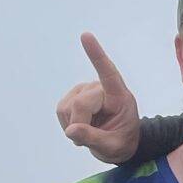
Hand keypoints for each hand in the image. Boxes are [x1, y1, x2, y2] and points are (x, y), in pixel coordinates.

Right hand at [56, 32, 140, 162]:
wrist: (118, 142)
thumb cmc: (122, 141)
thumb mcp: (113, 146)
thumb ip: (94, 138)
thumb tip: (70, 130)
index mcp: (118, 95)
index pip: (108, 72)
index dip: (96, 55)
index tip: (85, 36)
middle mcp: (100, 88)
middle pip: (80, 104)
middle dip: (80, 125)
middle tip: (91, 139)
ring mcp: (85, 90)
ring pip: (66, 108)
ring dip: (74, 125)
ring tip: (91, 130)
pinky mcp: (72, 96)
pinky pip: (61, 110)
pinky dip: (67, 123)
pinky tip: (81, 126)